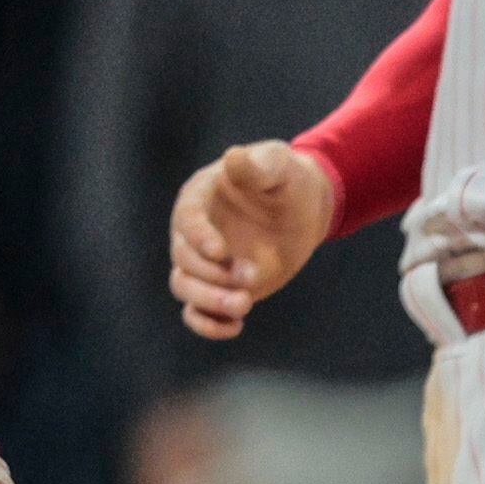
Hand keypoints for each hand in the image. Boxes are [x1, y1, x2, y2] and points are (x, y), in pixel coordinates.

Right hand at [171, 141, 338, 338]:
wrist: (301, 206)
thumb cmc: (285, 178)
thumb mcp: (276, 164)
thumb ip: (257, 166)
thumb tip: (234, 157)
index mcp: (199, 198)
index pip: (187, 220)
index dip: (199, 237)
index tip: (222, 252)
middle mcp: (193, 232)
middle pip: (183, 259)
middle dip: (212, 275)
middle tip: (250, 279)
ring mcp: (204, 262)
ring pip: (185, 287)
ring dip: (209, 301)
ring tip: (245, 304)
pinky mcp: (219, 286)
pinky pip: (198, 311)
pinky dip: (208, 324)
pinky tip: (235, 327)